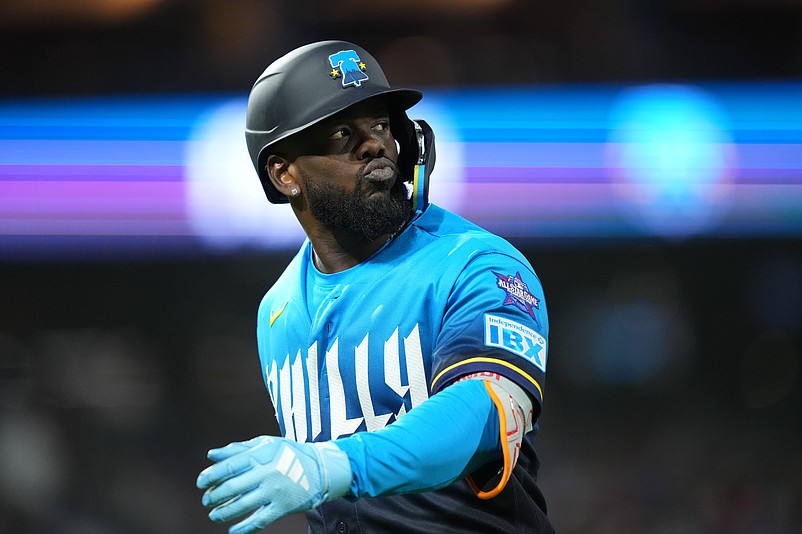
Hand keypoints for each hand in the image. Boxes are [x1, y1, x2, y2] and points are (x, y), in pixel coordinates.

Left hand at [196, 436, 351, 533]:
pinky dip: (244, 528)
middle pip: (232, 487)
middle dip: (214, 496)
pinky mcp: (284, 507)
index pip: (229, 466)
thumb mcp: (265, 444)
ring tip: (214, 515)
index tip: (201, 483)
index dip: (211, 476)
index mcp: (261, 454)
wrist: (320, 468)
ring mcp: (275, 491)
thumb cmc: (288, 454)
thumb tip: (211, 455)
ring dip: (224, 513)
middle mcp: (267, 472)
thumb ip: (238, 449)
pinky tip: (234, 530)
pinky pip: (260, 520)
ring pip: (242, 505)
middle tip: (207, 501)